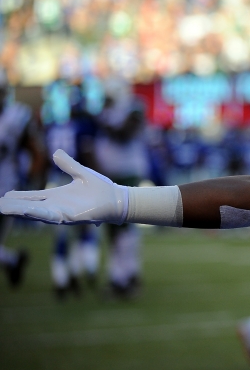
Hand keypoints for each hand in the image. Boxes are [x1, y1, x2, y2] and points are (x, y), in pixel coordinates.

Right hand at [0, 150, 126, 224]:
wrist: (117, 198)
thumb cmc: (101, 188)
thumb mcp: (81, 173)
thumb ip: (67, 164)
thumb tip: (55, 152)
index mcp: (57, 196)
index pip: (33, 197)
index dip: (19, 197)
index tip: (5, 196)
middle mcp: (57, 206)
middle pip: (30, 206)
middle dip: (14, 206)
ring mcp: (62, 212)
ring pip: (36, 213)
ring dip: (20, 211)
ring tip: (3, 208)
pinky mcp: (70, 217)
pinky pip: (51, 216)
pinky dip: (38, 213)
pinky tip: (26, 211)